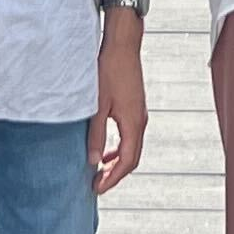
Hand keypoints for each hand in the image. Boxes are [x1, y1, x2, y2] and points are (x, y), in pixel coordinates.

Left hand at [90, 25, 147, 196]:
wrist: (123, 44)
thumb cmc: (110, 70)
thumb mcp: (97, 105)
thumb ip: (96, 134)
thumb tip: (93, 161)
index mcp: (133, 123)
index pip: (127, 162)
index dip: (113, 178)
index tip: (98, 188)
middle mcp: (140, 121)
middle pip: (132, 158)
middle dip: (115, 174)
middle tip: (97, 184)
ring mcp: (139, 113)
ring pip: (132, 147)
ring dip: (117, 161)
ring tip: (100, 170)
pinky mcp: (135, 106)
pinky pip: (130, 135)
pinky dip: (119, 147)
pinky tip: (106, 148)